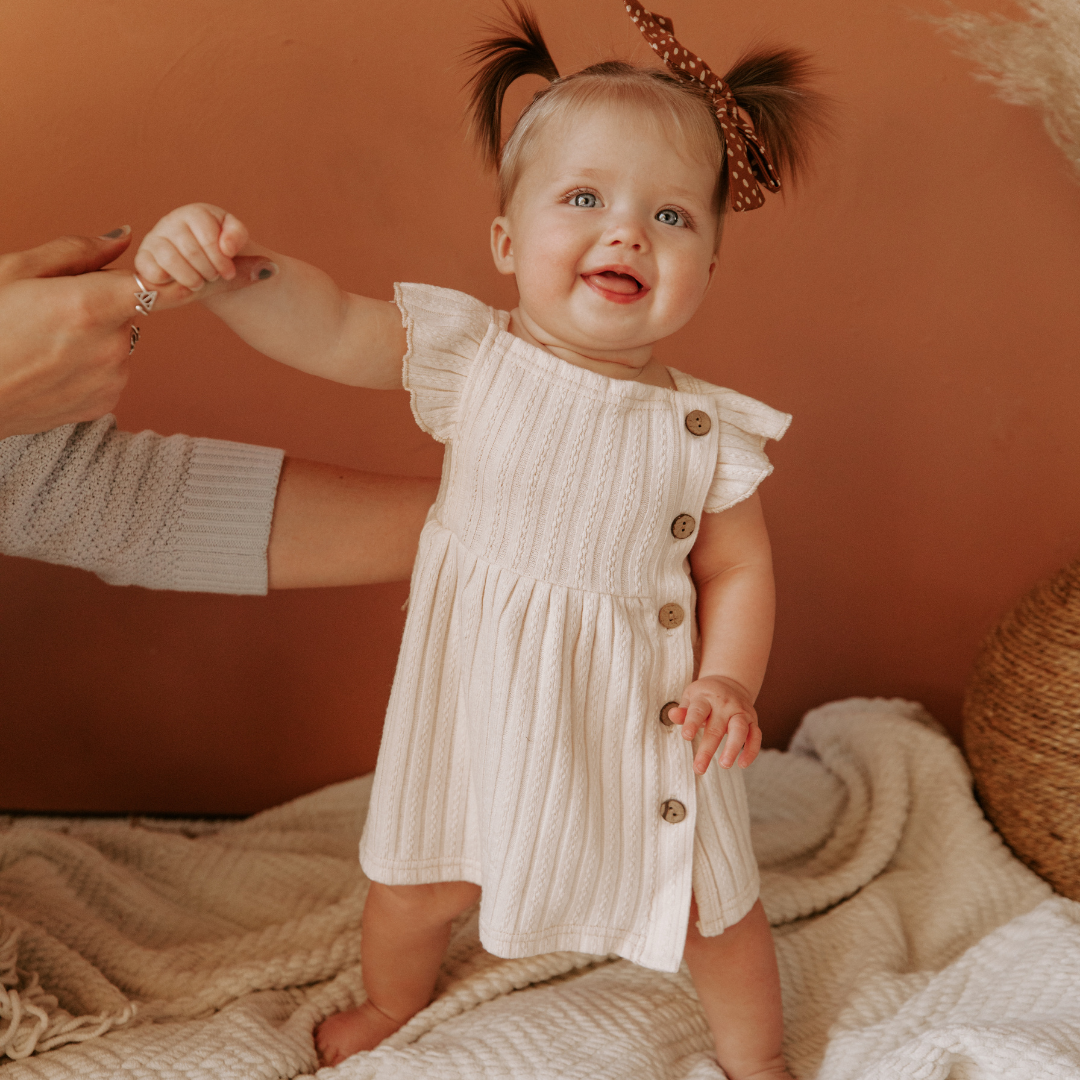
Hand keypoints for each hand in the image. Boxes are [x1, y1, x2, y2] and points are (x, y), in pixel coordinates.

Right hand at [0, 229, 275, 438]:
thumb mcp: (15, 272)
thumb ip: (77, 252)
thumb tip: (125, 236)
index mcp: (88, 306)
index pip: (159, 288)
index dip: (177, 279)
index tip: (198, 273)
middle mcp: (110, 346)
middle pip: (130, 314)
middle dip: (105, 308)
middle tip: (56, 314)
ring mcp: (110, 379)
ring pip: (119, 345)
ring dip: (96, 341)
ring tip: (47, 345)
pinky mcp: (105, 404)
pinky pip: (110, 375)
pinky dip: (90, 369)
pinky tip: (52, 369)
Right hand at [135, 203, 249, 289]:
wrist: (202, 265)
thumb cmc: (219, 251)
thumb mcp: (235, 240)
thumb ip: (237, 237)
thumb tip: (228, 248)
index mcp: (195, 214)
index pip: (208, 235)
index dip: (221, 259)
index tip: (229, 273)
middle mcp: (171, 221)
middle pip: (191, 251)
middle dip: (209, 271)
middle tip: (213, 277)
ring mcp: (154, 238)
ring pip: (170, 260)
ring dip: (191, 279)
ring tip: (199, 283)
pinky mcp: (143, 257)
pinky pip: (153, 272)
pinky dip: (169, 283)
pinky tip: (178, 282)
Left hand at [668, 675, 761, 773]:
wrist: (731, 682)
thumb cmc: (705, 695)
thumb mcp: (691, 697)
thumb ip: (683, 710)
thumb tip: (672, 715)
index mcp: (706, 698)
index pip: (698, 711)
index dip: (692, 723)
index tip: (686, 736)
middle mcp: (725, 704)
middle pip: (716, 727)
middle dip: (708, 749)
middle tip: (699, 768)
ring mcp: (740, 712)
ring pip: (739, 730)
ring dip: (732, 748)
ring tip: (724, 765)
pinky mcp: (752, 720)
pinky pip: (755, 736)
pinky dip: (751, 750)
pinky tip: (742, 764)